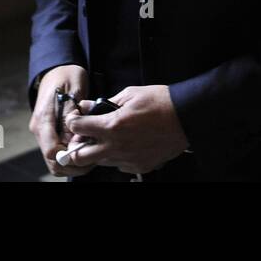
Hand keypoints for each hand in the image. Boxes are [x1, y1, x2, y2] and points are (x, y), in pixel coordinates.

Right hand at [29, 65, 91, 176]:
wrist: (56, 69)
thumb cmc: (67, 76)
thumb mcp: (73, 89)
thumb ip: (72, 113)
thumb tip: (75, 137)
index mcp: (44, 118)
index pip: (52, 150)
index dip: (70, 157)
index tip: (87, 151)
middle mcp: (39, 129)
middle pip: (53, 160)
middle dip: (73, 165)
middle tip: (94, 158)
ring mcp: (43, 132)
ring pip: (54, 161)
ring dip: (72, 163)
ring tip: (91, 154)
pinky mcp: (48, 134)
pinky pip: (57, 153)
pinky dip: (70, 157)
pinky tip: (85, 149)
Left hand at [61, 85, 188, 174]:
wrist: (187, 117)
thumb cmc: (160, 101)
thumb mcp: (130, 94)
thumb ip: (105, 102)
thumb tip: (87, 106)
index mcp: (112, 126)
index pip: (77, 127)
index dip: (74, 120)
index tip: (77, 118)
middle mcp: (117, 147)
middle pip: (80, 157)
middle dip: (77, 146)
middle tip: (83, 136)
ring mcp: (128, 160)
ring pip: (100, 162)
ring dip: (97, 151)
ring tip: (107, 138)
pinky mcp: (140, 166)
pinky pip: (119, 166)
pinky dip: (116, 157)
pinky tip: (125, 144)